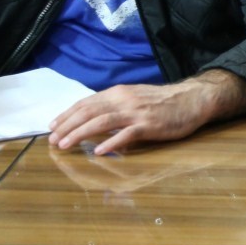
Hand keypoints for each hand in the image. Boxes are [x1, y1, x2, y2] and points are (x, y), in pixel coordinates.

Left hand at [48, 69, 245, 154]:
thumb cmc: (164, 102)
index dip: (67, 114)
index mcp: (119, 93)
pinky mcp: (150, 125)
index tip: (52, 126)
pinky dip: (111, 142)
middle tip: (52, 140)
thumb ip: (116, 107)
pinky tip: (100, 151)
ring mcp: (137, 112)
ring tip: (65, 145)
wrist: (193, 99)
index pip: (86, 102)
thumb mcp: (136, 98)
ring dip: (80, 133)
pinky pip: (126, 134)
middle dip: (67, 126)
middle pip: (89, 111)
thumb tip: (93, 119)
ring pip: (101, 121)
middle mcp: (124, 100)